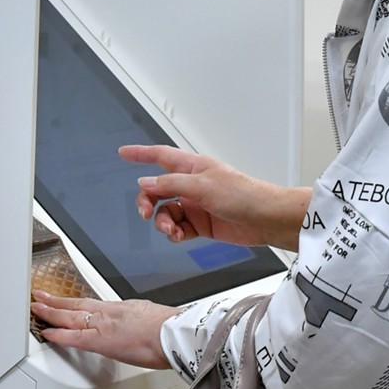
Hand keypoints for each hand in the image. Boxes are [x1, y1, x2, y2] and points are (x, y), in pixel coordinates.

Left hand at [31, 292, 175, 370]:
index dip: (73, 301)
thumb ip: (138, 320)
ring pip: (70, 316)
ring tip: (36, 308)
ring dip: (51, 312)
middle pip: (76, 305)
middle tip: (39, 297)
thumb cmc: (169, 329)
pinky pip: (74, 337)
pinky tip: (46, 333)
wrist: (173, 333)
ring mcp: (103, 325)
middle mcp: (109, 312)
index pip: (90, 303)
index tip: (61, 301)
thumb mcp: (150, 316)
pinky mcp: (101, 341)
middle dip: (55, 301)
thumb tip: (137, 323)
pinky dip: (58, 335)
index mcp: (121, 308)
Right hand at [122, 144, 310, 251]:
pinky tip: (179, 236)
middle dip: (148, 202)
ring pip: (166, 212)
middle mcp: (192, 184)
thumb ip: (170, 185)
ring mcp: (195, 205)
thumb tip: (144, 183)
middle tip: (146, 214)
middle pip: (157, 190)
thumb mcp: (202, 186)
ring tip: (171, 230)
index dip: (141, 153)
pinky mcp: (200, 224)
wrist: (264, 219)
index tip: (123, 152)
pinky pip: (177, 228)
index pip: (161, 156)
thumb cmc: (242, 194)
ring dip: (163, 223)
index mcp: (193, 167)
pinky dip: (174, 233)